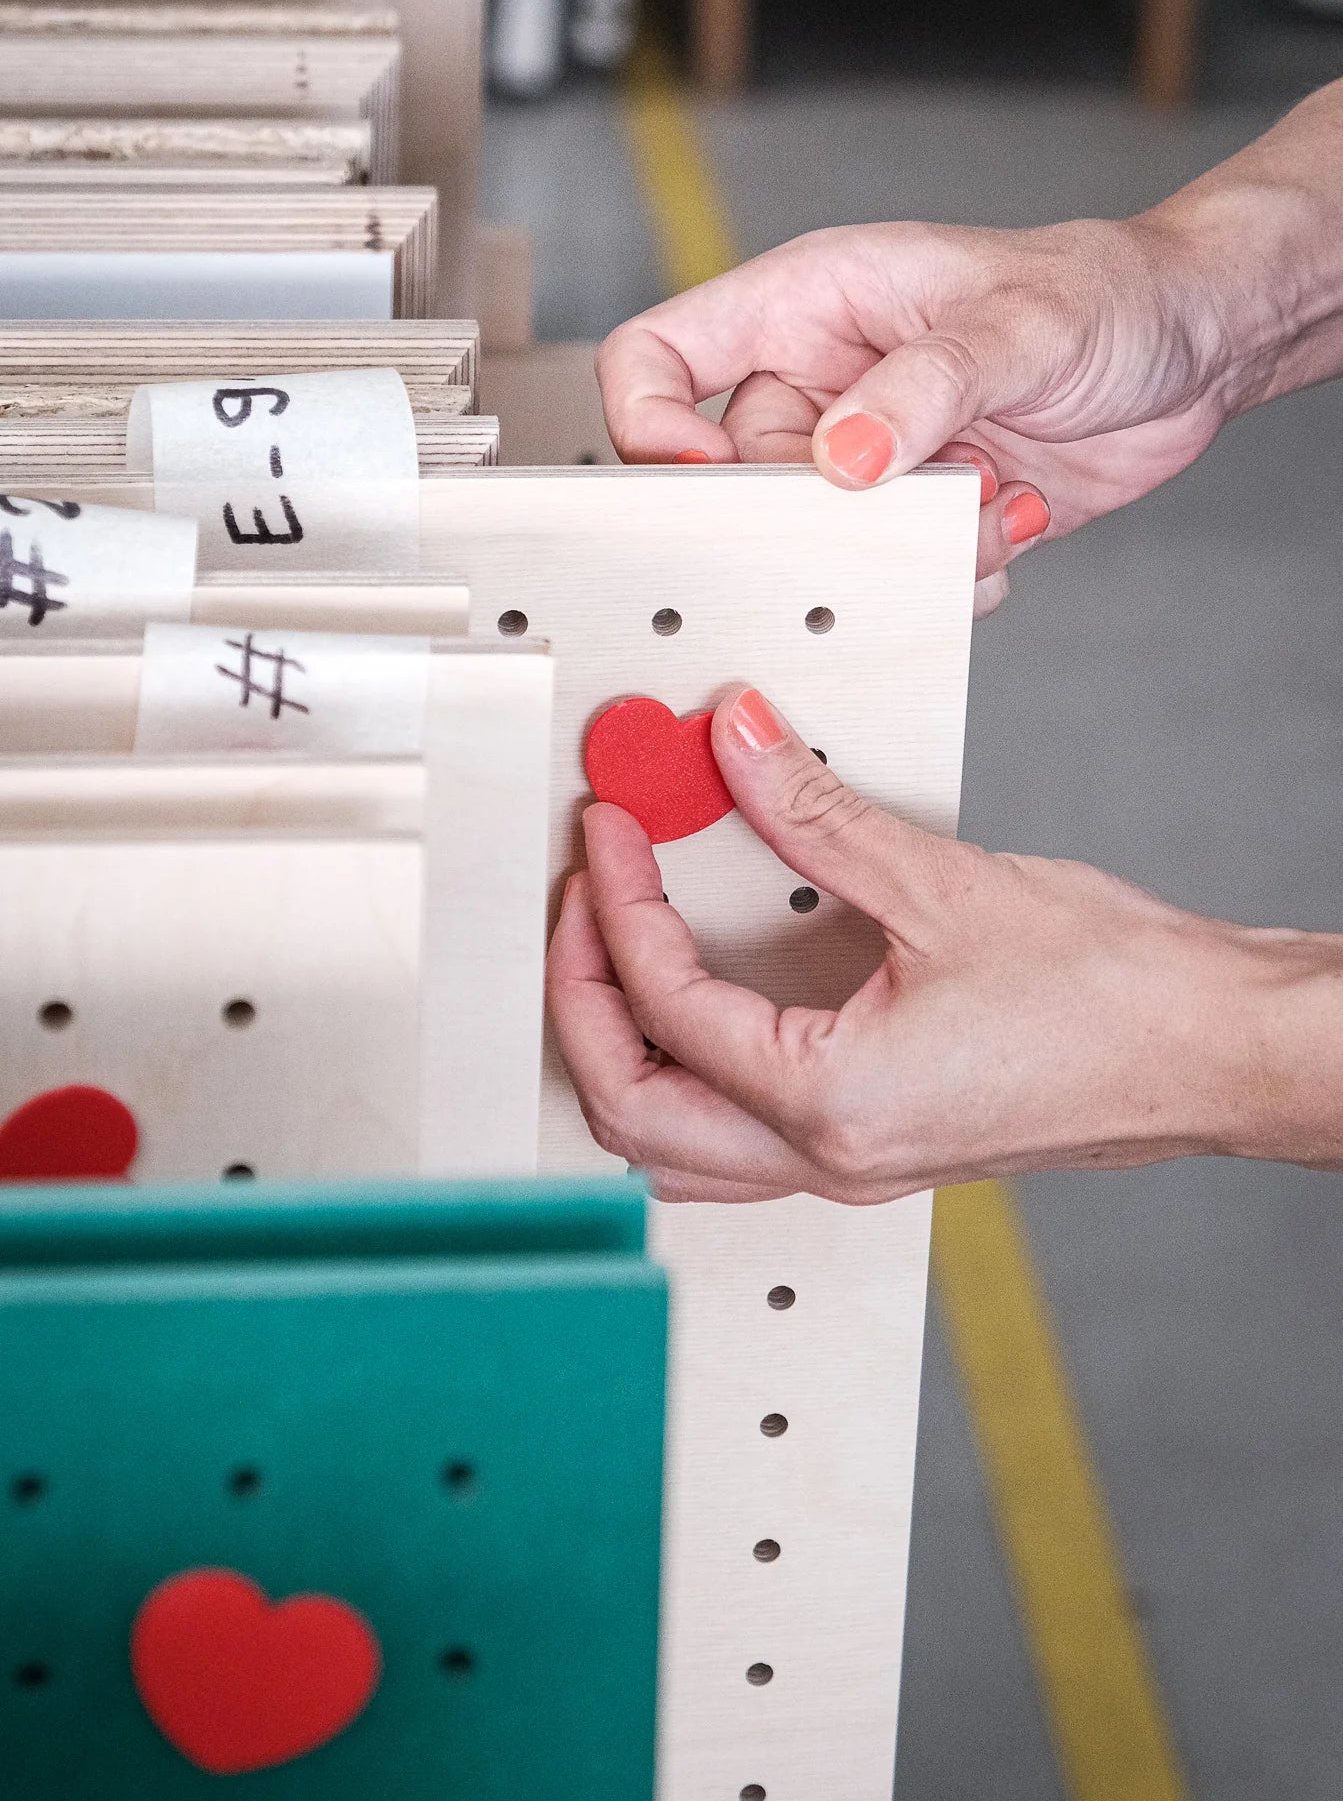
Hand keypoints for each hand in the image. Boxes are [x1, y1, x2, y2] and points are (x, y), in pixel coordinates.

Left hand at [548, 687, 1341, 1200]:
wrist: (1215, 1050)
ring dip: (625, 1051)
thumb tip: (736, 744)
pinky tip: (703, 996)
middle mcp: (832, 1159)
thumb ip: (816, 814)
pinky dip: (689, 1069)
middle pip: (633, 1110)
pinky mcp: (879, 1147)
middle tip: (587, 897)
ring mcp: (853, 1166)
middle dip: (584, 998)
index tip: (612, 833)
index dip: (619, 907)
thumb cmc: (1120, 1000)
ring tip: (617, 949)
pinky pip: (737, 1139)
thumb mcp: (947, 886)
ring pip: (676, 1147)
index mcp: (835, 1107)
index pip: (667, 1010)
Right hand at [597, 215, 1234, 614]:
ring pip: (820, 548)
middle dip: (821, 518)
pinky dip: (950, 578)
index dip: (650, 427)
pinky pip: (890, 579)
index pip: (657, 359)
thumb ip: (925, 387)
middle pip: (738, 483)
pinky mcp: (916, 516)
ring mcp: (866, 458)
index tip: (705, 479)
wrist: (1196, 350)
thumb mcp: (1019, 324)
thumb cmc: (1107, 292)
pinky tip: (1011, 518)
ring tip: (989, 501)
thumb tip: (842, 457)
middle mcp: (820, 385)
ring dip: (904, 553)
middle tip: (908, 502)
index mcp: (806, 307)